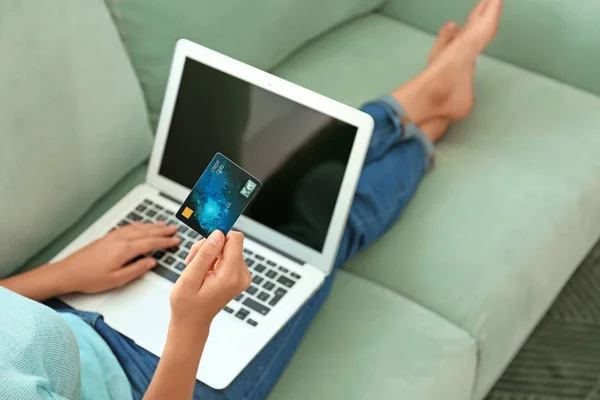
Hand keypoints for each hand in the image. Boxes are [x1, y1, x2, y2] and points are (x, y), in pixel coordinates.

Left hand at [57, 222, 179, 293]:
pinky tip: (141, 225)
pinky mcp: (107, 237)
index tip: (176, 240)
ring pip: (138, 227)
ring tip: (163, 224)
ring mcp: (113, 236)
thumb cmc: (89, 278)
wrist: (67, 272)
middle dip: (162, 230)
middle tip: (174, 229)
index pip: (151, 243)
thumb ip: (137, 269)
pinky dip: (139, 225)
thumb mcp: (117, 280)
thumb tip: (151, 262)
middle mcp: (120, 239)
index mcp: (125, 249)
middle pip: (147, 232)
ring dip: (152, 226)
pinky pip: (129, 227)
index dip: (165, 242)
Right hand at [169, 230, 250, 333]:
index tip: (203, 240)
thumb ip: (205, 254)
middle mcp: (242, 276)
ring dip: (210, 253)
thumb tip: (218, 234)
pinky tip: (204, 270)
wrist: (192, 322)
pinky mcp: (238, 275)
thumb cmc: (187, 305)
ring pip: (227, 247)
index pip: (235, 239)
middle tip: (193, 260)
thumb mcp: (189, 278)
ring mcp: (242, 276)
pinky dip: (214, 258)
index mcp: (231, 276)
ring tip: (197, 268)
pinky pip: (228, 255)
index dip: (218, 235)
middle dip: (209, 246)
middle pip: (229, 242)